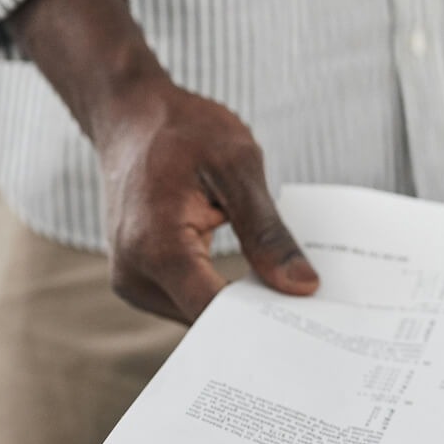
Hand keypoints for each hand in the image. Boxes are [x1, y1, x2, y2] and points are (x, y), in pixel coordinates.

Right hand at [10, 0, 317, 322]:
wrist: (131, 117)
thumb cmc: (183, 131)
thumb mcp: (238, 168)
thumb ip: (269, 233)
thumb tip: (303, 286)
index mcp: (157, 247)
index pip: (216, 312)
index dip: (264, 325)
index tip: (309, 327)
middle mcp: (135, 274)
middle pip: (208, 322)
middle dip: (258, 319)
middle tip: (312, 311)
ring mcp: (132, 282)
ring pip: (199, 318)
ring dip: (242, 310)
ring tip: (286, 293)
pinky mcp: (140, 281)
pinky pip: (189, 303)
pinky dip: (223, 297)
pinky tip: (257, 285)